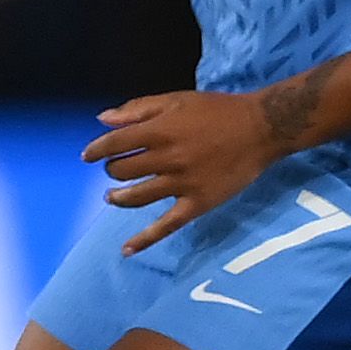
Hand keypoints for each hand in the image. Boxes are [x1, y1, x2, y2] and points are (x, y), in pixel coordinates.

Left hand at [88, 89, 280, 252]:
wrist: (262, 128)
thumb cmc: (217, 111)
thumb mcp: (175, 100)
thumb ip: (137, 109)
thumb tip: (102, 119)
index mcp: (158, 131)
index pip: (114, 144)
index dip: (96, 150)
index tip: (88, 156)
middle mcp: (167, 159)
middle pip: (122, 171)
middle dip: (112, 170)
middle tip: (115, 169)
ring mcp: (182, 184)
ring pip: (136, 196)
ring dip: (118, 197)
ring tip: (112, 196)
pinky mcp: (198, 203)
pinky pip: (167, 225)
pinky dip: (145, 238)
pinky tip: (127, 249)